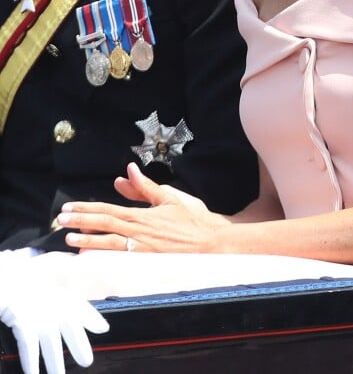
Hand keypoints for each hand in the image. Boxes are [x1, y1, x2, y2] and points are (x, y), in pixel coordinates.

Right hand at [0, 250, 108, 373]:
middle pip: (70, 325)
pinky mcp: (23, 320)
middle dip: (79, 344)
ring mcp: (38, 311)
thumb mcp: (42, 270)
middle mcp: (51, 300)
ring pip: (52, 341)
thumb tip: (74, 267)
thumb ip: (58, 273)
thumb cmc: (19, 274)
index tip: (103, 328)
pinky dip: (32, 361)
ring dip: (55, 361)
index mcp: (56, 288)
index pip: (79, 304)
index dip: (92, 317)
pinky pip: (30, 346)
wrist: (3, 275)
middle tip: (87, 362)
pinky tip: (33, 373)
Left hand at [56, 163, 227, 252]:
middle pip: (105, 224)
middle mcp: (140, 231)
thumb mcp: (169, 198)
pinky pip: (121, 260)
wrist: (210, 242)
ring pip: (110, 243)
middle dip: (81, 222)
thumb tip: (128, 171)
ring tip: (69, 239)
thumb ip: (146, 186)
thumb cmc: (191, 220)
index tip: (70, 208)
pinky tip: (91, 260)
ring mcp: (143, 248)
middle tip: (61, 220)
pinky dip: (105, 259)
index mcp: (143, 214)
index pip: (109, 209)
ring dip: (88, 241)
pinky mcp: (148, 262)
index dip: (87, 209)